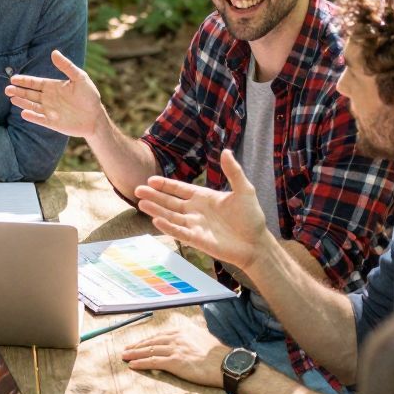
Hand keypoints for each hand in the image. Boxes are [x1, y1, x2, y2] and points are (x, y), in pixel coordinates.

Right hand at [4, 50, 105, 139]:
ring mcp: (49, 111)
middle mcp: (48, 98)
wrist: (96, 117)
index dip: (24, 81)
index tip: (13, 79)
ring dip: (22, 102)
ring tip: (12, 98)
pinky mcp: (52, 123)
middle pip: (29, 94)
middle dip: (18, 91)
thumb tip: (54, 52)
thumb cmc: (89, 96)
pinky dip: (32, 116)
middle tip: (7, 89)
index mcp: (53, 87)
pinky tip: (24, 113)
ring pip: (31, 105)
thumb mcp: (79, 78)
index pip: (35, 83)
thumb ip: (66, 66)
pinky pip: (39, 119)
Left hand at [122, 313, 226, 388]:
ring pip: (150, 351)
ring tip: (125, 356)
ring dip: (135, 354)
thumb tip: (191, 340)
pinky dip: (141, 363)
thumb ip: (194, 337)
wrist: (226, 364)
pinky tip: (133, 365)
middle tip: (127, 349)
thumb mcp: (205, 339)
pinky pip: (154, 362)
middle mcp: (177, 338)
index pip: (161, 335)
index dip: (148, 340)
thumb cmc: (219, 355)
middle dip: (138, 346)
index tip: (139, 343)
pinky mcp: (175, 362)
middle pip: (152, 341)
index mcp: (184, 331)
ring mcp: (175, 349)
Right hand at [136, 149, 267, 273]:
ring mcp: (195, 226)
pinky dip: (168, 227)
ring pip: (171, 216)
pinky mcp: (197, 240)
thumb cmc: (251, 217)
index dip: (165, 185)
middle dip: (154, 196)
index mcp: (203, 197)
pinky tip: (156, 220)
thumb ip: (233, 172)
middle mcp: (195, 211)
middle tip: (137, 190)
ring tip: (141, 203)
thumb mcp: (244, 190)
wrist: (256, 243)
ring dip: (156, 210)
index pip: (179, 189)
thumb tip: (226, 151)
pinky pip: (179, 232)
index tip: (151, 180)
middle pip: (170, 202)